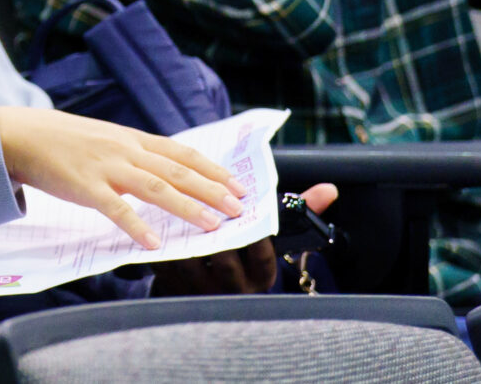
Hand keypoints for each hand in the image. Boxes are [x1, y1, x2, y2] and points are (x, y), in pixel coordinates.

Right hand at [0, 106, 244, 247]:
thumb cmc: (61, 140)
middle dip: (212, 189)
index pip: (182, 152)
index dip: (212, 169)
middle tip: (238, 207)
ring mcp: (106, 167)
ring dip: (187, 206)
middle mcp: (124, 150)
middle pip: (177, 170)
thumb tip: (163, 170)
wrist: (20, 135)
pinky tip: (154, 243)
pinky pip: (116, 209)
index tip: (238, 184)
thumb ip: (132, 153)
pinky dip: (137, 226)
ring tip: (211, 224)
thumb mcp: (103, 138)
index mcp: (131, 138)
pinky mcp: (85, 186)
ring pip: (155, 187)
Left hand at [153, 183, 336, 295]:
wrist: (203, 285)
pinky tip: (150, 221)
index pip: (261, 255)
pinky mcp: (173, 288)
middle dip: (214, 233)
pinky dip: (158, 243)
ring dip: (182, 236)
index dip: (251, 233)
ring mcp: (203, 291)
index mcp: (260, 274)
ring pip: (192, 262)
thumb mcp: (267, 234)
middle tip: (202, 206)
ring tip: (173, 209)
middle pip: (225, 259)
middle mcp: (234, 288)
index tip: (239, 207)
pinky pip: (164, 265)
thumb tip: (329, 190)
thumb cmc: (241, 250)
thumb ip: (297, 209)